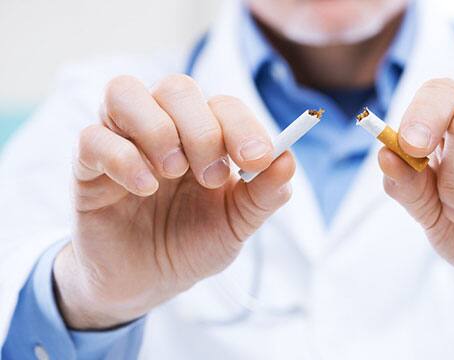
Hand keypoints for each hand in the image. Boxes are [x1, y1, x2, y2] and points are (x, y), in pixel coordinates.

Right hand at [54, 75, 294, 328]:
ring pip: (125, 91)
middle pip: (177, 88)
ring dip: (157, 129)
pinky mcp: (88, 165)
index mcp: (204, 136)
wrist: (147, 282)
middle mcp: (163, 127)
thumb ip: (263, 194)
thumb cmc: (193, 243)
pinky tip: (144, 189)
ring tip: (173, 172)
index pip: (223, 105)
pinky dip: (123, 158)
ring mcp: (123, 141)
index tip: (255, 160)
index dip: (243, 125)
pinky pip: (93, 137)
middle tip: (212, 177)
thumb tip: (288, 159)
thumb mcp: (236, 224)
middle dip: (202, 130)